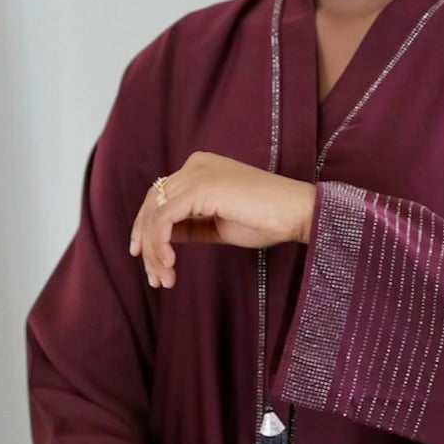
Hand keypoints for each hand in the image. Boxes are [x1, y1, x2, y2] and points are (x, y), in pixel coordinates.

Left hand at [129, 154, 315, 288]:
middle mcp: (194, 165)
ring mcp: (196, 173)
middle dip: (147, 243)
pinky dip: (160, 243)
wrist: (297, 213)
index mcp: (200, 169)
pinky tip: (171, 264)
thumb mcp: (218, 224)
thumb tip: (165, 238)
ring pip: (155, 213)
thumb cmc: (267, 220)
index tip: (149, 262)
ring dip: (154, 251)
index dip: (148, 230)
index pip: (161, 198)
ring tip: (164, 279)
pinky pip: (164, 218)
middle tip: (153, 277)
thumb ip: (191, 225)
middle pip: (152, 204)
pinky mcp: (199, 187)